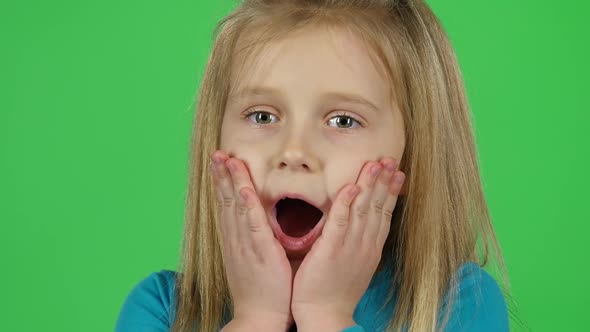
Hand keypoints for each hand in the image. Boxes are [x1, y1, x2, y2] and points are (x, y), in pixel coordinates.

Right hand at [210, 150, 292, 331]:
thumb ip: (256, 239)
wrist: (259, 316)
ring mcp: (245, 244)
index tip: (219, 162)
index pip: (226, 205)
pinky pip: (252, 224)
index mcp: (235, 240)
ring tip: (225, 160)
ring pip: (235, 207)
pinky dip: (247, 205)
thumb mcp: (254, 259)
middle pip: (225, 201)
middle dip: (220, 175)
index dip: (222, 183)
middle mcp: (236, 239)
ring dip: (230, 182)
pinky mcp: (260, 251)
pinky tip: (244, 188)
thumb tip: (259, 222)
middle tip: (216, 153)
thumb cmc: (262, 289)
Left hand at [291, 157, 404, 330]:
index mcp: (370, 247)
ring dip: (370, 184)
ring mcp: (349, 245)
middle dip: (385, 181)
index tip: (397, 172)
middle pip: (378, 206)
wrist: (326, 315)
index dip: (391, 191)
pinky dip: (346, 202)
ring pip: (363, 209)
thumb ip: (357, 243)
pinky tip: (352, 186)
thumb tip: (360, 226)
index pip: (384, 214)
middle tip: (390, 159)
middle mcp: (364, 244)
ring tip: (376, 164)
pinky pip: (340, 221)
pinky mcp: (331, 248)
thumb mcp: (354, 264)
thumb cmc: (336, 291)